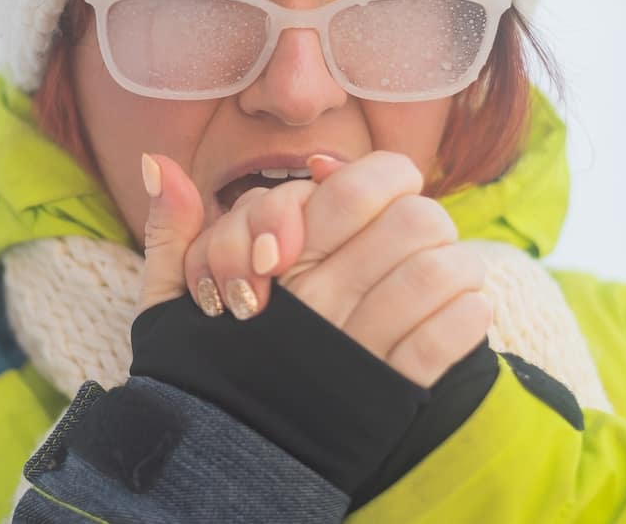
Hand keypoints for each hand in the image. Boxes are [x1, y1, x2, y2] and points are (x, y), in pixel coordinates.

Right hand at [138, 151, 490, 386]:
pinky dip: (466, 314)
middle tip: (402, 235)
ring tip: (434, 272)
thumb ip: (171, 229)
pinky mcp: (388, 392)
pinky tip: (457, 311)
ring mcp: (357, 344)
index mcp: (273, 261)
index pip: (359, 184)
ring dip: (450, 266)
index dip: (373, 180)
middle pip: (414, 219)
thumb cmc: (195, 371)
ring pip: (441, 271)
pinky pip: (452, 336)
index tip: (355, 206)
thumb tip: (159, 162)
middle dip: (418, 218)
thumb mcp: (167, 297)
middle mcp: (320, 296)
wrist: (210, 464)